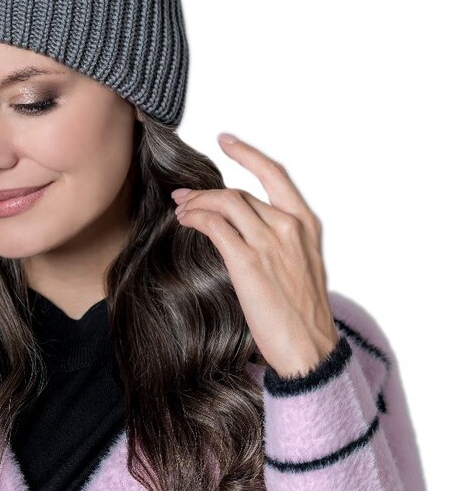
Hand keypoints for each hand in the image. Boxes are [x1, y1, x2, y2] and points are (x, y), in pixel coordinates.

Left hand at [171, 133, 339, 378]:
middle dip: (206, 191)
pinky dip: (196, 218)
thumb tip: (246, 233)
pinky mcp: (249, 261)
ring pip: (225, 203)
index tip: (226, 141)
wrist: (310, 349)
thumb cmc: (303, 317)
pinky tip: (185, 222)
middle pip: (239, 192)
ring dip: (196, 203)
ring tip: (180, 211)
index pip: (275, 174)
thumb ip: (280, 244)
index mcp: (306, 225)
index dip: (247, 154)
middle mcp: (290, 226)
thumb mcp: (300, 268)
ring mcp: (270, 242)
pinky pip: (215, 226)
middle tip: (183, 196)